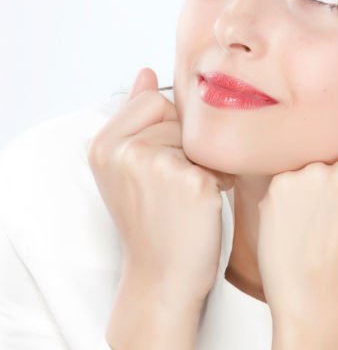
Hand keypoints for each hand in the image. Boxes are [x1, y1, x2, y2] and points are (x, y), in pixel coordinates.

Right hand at [88, 68, 235, 308]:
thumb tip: (147, 72)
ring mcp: (158, 165)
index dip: (169, 130)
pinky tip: (204, 206)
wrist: (164, 277)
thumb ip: (137, 116)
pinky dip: (222, 181)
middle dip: (189, 148)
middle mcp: (124, 151)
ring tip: (189, 197)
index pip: (154, 100)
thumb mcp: (132, 168)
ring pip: (202, 138)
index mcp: (103, 145)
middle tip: (178, 188)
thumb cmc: (154, 222)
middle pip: (180, 118)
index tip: (163, 166)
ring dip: (207, 163)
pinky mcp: (192, 182)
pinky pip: (220, 161)